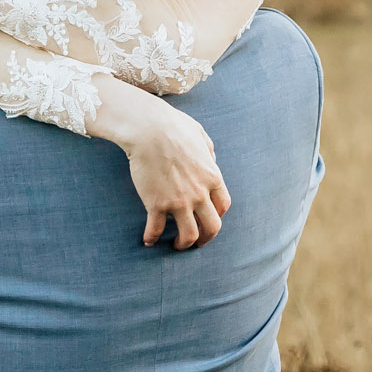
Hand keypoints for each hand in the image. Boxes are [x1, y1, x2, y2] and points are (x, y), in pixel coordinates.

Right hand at [90, 82, 231, 248]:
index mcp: (212, 177)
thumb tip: (210, 161)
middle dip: (206, 238)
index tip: (208, 218)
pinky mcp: (156, 205)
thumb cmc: (173, 126)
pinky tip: (147, 240)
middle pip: (212, 227)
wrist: (149, 129)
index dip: (217, 215)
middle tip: (197, 241)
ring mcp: (179, 202)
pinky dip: (151, 238)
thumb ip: (208, 151)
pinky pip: (155, 229)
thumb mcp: (200, 135)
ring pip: (188, 235)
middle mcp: (199, 194)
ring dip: (183, 244)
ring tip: (176, 245)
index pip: (223, 206)